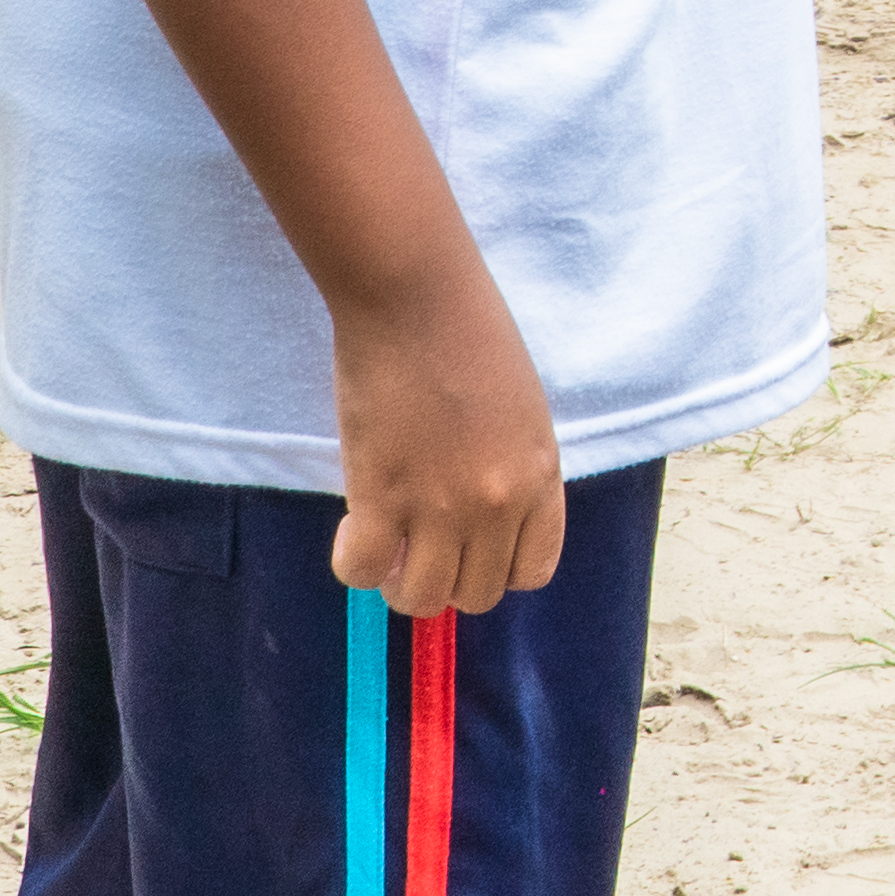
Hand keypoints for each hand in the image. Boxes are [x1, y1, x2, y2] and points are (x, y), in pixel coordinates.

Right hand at [327, 260, 566, 617]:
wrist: (418, 297)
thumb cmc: (471, 336)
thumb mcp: (521, 412)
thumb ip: (508, 470)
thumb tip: (477, 520)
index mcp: (541, 476)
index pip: (533, 571)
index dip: (496, 568)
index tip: (468, 547)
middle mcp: (498, 502)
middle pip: (477, 593)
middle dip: (447, 578)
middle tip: (417, 544)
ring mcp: (441, 506)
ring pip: (422, 597)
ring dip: (398, 582)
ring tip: (384, 543)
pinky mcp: (382, 498)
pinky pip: (363, 573)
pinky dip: (353, 563)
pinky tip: (353, 529)